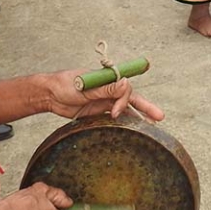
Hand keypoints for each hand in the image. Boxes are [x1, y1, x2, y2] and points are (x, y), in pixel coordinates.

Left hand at [45, 70, 164, 121]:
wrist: (49, 95)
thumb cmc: (65, 85)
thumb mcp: (85, 87)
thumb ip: (106, 88)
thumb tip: (126, 83)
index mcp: (108, 78)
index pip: (125, 88)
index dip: (123, 101)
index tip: (115, 112)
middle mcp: (110, 88)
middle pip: (132, 98)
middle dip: (146, 107)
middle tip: (160, 117)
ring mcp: (105, 100)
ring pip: (125, 108)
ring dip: (137, 117)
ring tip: (151, 127)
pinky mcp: (98, 111)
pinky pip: (114, 117)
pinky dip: (122, 123)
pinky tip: (131, 131)